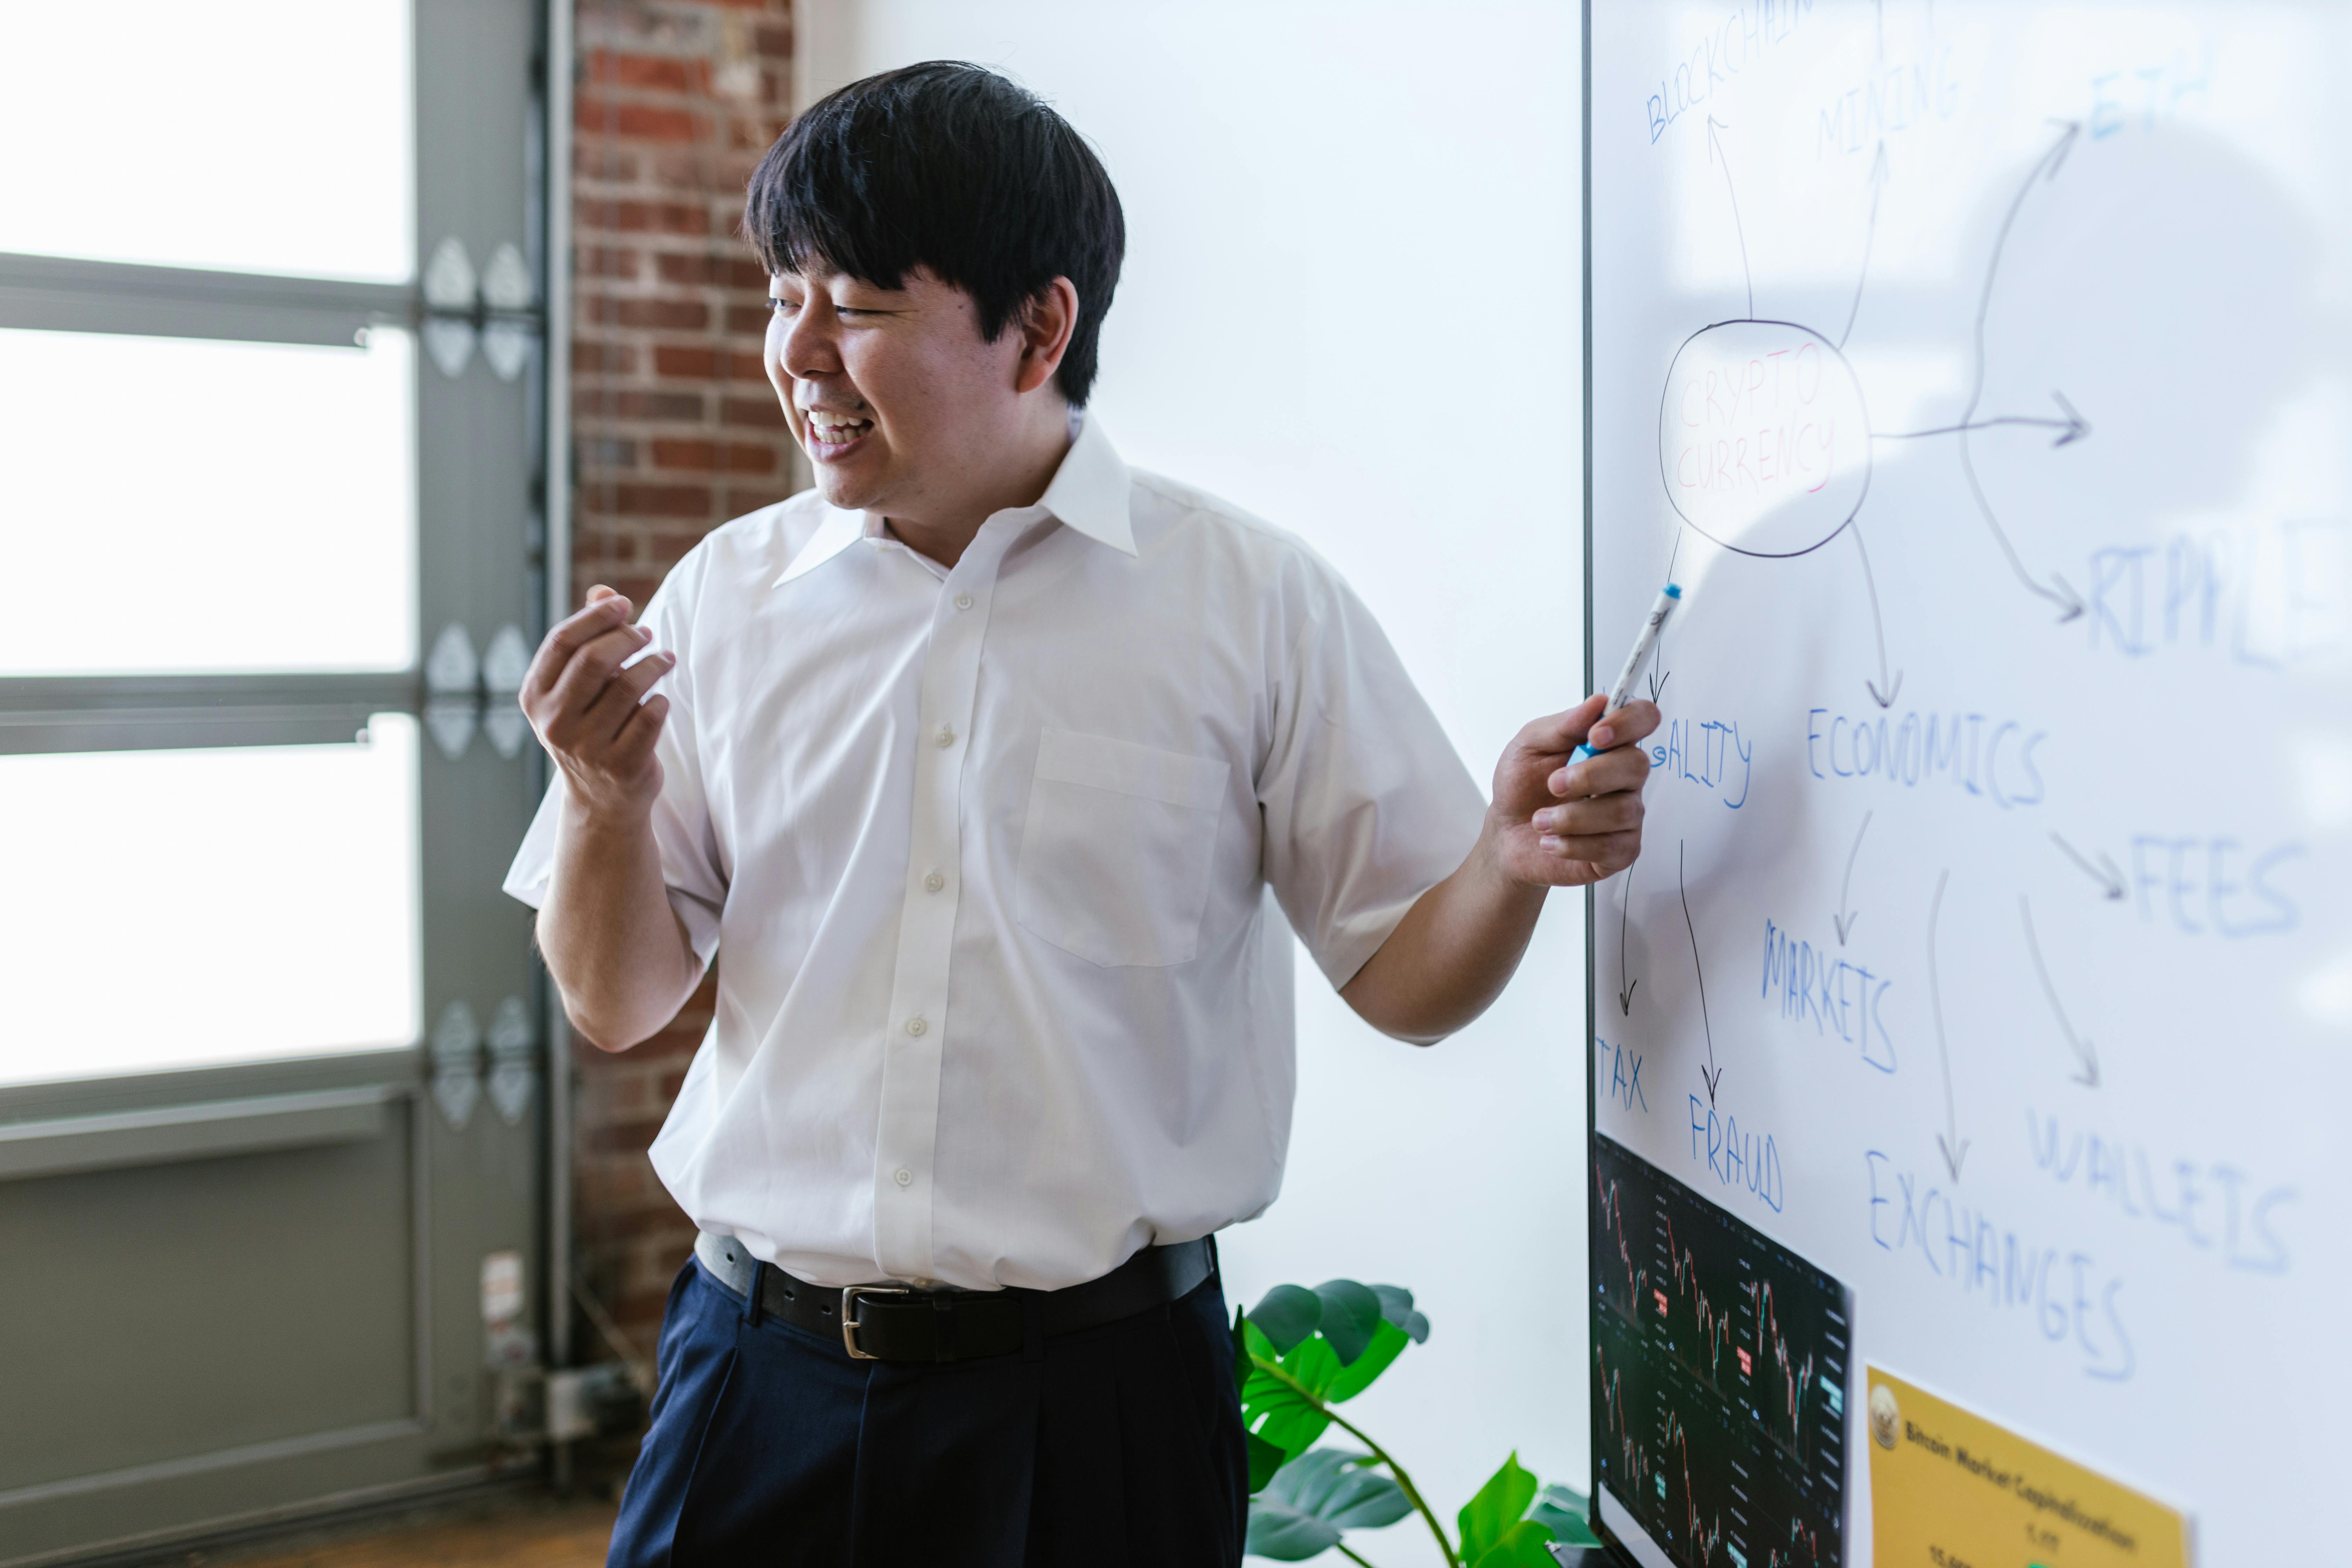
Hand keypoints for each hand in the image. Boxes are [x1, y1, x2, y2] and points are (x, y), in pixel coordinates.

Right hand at [519, 585, 675, 821]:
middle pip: (594, 660)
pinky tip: (660, 700)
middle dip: (627, 638)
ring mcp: (587, 747)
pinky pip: (651, 716)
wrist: (602, 798)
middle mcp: (554, 723)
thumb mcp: (578, 686)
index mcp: (535, 696)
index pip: (562, 641)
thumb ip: (589, 637)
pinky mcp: (622, 766)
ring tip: (665, 659)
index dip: (595, 616)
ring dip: (653, 664)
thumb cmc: (592, 726)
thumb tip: (603, 591)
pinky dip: (661, 701)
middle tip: (647, 634)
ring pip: (628, 686)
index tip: (623, 603)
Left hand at [1486, 695, 1660, 887]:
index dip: (1628, 723)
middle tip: (1554, 784)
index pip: (1644, 719)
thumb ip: (1563, 725)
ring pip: (1622, 811)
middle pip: (1637, 765)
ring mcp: (1627, 815)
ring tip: (1540, 821)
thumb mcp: (1528, 746)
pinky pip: (1612, 847)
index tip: (1595, 735)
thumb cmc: (1522, 786)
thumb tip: (1598, 702)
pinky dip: (1573, 845)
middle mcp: (1625, 778)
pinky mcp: (1621, 850)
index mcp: (1608, 744)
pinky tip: (1551, 841)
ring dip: (1572, 816)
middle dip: (1591, 775)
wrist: (1506, 834)